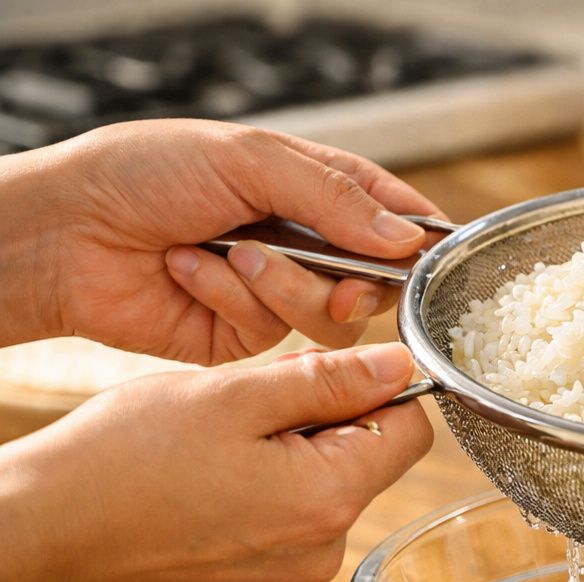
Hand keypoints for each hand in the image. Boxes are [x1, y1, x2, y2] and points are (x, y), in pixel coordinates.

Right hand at [0, 344, 431, 581]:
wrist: (48, 527)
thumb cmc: (125, 458)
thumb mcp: (234, 396)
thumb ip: (329, 380)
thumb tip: (400, 365)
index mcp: (329, 501)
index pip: (410, 432)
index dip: (379, 388)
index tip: (321, 371)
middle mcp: (325, 548)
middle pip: (370, 457)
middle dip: (326, 416)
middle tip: (250, 403)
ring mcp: (293, 570)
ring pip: (328, 482)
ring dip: (293, 446)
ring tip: (221, 440)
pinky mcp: (262, 576)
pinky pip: (293, 512)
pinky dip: (268, 481)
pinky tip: (211, 471)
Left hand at [2, 119, 441, 362]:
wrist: (65, 231)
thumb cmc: (144, 173)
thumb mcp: (251, 159)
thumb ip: (336, 199)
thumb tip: (407, 239)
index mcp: (313, 190)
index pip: (393, 215)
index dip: (418, 239)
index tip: (431, 258)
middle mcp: (303, 245)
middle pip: (377, 280)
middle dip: (354, 279)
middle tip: (339, 280)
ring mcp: (276, 293)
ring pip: (330, 315)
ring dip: (282, 284)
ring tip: (230, 252)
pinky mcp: (244, 335)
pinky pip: (274, 332)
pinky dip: (232, 297)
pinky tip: (188, 270)